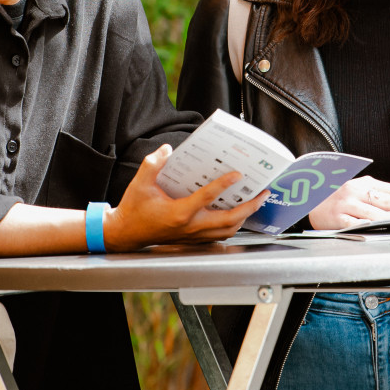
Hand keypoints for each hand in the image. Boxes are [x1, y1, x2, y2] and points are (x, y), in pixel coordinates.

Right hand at [107, 145, 268, 249]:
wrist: (126, 234)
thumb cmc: (134, 210)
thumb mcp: (139, 184)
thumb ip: (153, 164)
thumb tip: (167, 150)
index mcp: (179, 213)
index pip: (207, 197)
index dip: (223, 184)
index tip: (237, 174)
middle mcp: (190, 227)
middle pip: (228, 220)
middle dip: (249, 207)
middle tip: (263, 193)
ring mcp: (194, 235)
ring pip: (227, 230)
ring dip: (244, 217)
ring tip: (255, 202)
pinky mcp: (193, 239)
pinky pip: (219, 235)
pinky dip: (232, 225)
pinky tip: (237, 215)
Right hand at [308, 176, 389, 229]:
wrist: (306, 197)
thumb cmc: (336, 195)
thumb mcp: (357, 188)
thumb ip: (376, 194)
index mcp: (364, 183)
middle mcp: (356, 191)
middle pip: (385, 199)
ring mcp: (347, 205)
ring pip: (373, 212)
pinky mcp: (338, 217)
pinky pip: (355, 223)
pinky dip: (367, 226)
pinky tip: (378, 228)